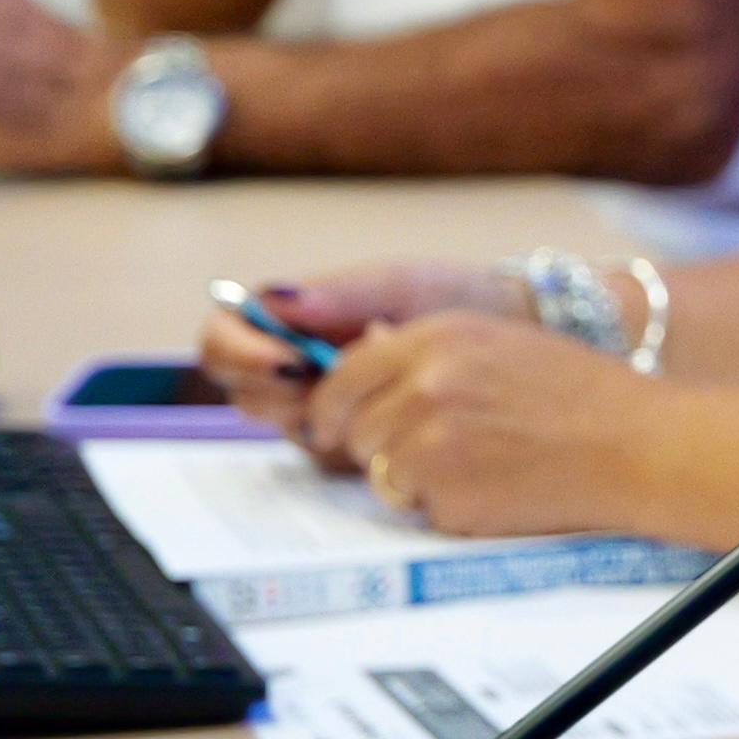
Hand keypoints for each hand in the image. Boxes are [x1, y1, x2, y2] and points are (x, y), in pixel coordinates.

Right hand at [199, 263, 527, 435]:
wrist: (515, 334)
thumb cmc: (454, 297)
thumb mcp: (400, 285)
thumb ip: (339, 293)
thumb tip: (272, 300)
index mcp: (292, 322)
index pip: (223, 340)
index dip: (236, 352)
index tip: (282, 356)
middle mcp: (295, 370)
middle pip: (246, 393)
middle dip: (280, 391)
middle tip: (329, 380)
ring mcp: (321, 410)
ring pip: (286, 428)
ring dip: (318, 414)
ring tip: (375, 389)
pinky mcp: (355, 444)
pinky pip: (329, 454)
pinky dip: (353, 437)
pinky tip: (394, 414)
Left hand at [307, 312, 658, 536]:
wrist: (636, 444)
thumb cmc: (583, 396)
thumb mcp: (502, 344)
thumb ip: (430, 353)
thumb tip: (361, 365)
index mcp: (439, 335)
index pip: (345, 374)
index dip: (333, 407)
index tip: (333, 427)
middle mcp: (425, 381)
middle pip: (353, 426)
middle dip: (377, 446)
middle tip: (429, 454)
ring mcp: (429, 438)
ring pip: (378, 471)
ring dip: (412, 478)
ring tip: (479, 466)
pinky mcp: (443, 490)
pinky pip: (416, 508)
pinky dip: (446, 506)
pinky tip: (496, 487)